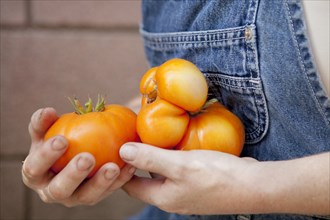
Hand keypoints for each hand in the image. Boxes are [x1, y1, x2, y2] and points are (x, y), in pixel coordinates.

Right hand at [22, 108, 135, 206]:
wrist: (73, 154)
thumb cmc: (57, 140)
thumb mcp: (46, 131)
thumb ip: (43, 122)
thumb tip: (47, 112)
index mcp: (35, 174)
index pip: (34, 168)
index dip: (46, 156)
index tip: (62, 139)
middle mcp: (52, 192)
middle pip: (59, 189)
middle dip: (73, 174)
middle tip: (87, 158)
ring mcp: (75, 197)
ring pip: (87, 196)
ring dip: (101, 182)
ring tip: (113, 166)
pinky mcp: (96, 197)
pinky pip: (110, 191)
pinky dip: (121, 179)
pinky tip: (130, 166)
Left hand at [120, 143, 329, 215]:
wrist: (255, 186)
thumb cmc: (217, 176)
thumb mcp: (180, 165)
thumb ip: (150, 158)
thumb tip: (122, 151)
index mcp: (163, 197)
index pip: (131, 185)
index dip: (121, 168)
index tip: (115, 147)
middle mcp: (172, 197)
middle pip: (145, 178)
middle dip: (137, 159)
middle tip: (131, 136)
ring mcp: (186, 191)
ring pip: (163, 172)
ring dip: (155, 155)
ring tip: (149, 134)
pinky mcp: (198, 182)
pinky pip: (178, 169)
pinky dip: (172, 156)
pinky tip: (174, 140)